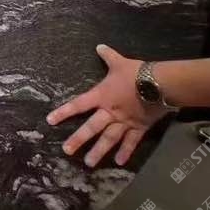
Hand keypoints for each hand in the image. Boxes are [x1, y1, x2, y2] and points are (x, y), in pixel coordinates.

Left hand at [46, 45, 171, 167]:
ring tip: (89, 163)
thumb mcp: (120, 62)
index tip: (50, 121)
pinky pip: (131, 142)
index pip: (78, 104)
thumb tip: (99, 46)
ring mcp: (124, 121)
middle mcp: (110, 111)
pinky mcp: (139, 127)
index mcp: (101, 96)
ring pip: (108, 138)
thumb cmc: (137, 73)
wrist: (160, 84)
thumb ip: (108, 56)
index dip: (63, 112)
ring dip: (99, 151)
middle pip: (91, 127)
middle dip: (78, 139)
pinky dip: (126, 152)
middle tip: (66, 151)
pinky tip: (119, 162)